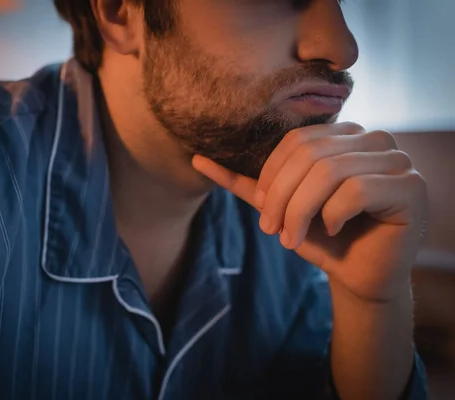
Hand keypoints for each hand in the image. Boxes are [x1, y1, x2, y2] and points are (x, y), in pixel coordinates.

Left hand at [192, 122, 427, 302]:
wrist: (357, 275)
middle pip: (310, 154)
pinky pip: (356, 190)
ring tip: (293, 239)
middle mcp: (373, 138)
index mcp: (344, 135)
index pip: (296, 141)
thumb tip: (196, 159)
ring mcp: (397, 159)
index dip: (272, 176)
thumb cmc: (320, 237)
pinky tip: (334, 231)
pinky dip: (332, 216)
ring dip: (301, 211)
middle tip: (272, 231)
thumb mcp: (279, 206)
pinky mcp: (412, 186)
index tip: (264, 212)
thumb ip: (245, 183)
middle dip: (281, 198)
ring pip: (329, 171)